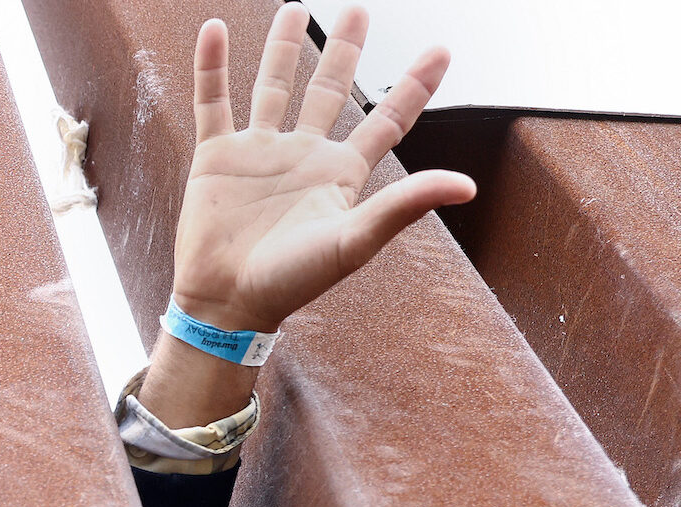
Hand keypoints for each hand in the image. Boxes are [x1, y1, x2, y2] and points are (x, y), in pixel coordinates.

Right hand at [139, 4, 475, 426]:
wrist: (226, 303)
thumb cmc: (292, 282)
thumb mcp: (354, 243)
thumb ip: (404, 206)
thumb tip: (468, 184)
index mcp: (340, 174)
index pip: (386, 121)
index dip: (414, 87)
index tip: (442, 49)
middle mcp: (302, 156)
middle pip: (328, 91)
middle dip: (345, 52)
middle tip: (359, 11)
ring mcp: (258, 153)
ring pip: (273, 87)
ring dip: (283, 49)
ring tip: (294, 9)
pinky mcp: (216, 157)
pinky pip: (213, 102)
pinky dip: (212, 67)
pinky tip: (214, 31)